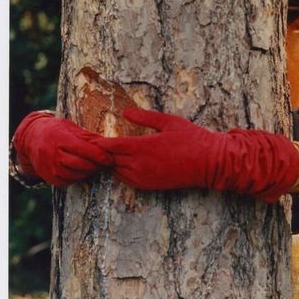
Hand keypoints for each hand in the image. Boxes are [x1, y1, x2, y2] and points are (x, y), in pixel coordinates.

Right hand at [12, 111, 113, 186]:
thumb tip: (107, 143)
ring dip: (89, 171)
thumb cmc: (56, 130)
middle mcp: (54, 155)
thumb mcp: (70, 127)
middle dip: (96, 165)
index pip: (83, 149)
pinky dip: (79, 177)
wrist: (32, 139)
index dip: (99, 155)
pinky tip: (84, 170)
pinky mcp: (50, 178)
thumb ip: (87, 136)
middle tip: (107, 163)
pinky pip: (69, 181)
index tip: (110, 158)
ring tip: (97, 165)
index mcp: (60, 139)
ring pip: (76, 174)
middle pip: (81, 164)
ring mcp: (51, 168)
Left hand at [91, 106, 298, 202]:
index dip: (98, 142)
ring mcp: (144, 178)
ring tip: (103, 153)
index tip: (89, 137)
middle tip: (91, 145)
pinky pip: (127, 180)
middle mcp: (140, 165)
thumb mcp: (169, 121)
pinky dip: (120, 171)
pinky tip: (120, 163)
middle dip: (101, 152)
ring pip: (116, 171)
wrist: (210, 163)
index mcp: (143, 147)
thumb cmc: (192, 138)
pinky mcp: (150, 186)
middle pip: (110, 160)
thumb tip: (125, 113)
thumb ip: (145, 117)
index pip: (111, 146)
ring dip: (110, 162)